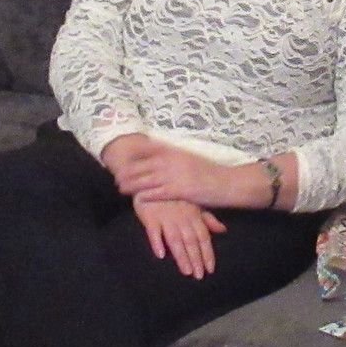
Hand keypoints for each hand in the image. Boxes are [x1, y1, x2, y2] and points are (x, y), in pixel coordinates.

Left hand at [105, 135, 260, 207]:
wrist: (229, 182)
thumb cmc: (212, 173)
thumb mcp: (192, 160)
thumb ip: (177, 159)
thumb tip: (165, 157)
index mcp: (177, 151)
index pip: (151, 148)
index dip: (136, 151)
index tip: (124, 151)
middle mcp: (173, 161)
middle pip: (144, 165)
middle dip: (128, 170)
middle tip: (116, 175)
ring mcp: (176, 175)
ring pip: (147, 179)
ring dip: (132, 184)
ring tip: (120, 187)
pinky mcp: (180, 190)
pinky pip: (158, 193)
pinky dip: (146, 195)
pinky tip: (137, 198)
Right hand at [136, 195, 227, 277]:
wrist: (152, 179)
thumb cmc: (174, 194)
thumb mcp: (193, 204)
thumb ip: (207, 218)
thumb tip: (223, 230)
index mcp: (194, 216)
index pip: (203, 237)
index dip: (207, 253)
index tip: (210, 269)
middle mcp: (182, 218)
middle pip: (191, 241)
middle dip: (196, 259)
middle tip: (199, 276)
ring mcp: (166, 217)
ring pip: (175, 239)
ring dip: (181, 255)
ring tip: (186, 271)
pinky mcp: (149, 217)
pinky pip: (153, 231)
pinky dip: (156, 242)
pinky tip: (160, 255)